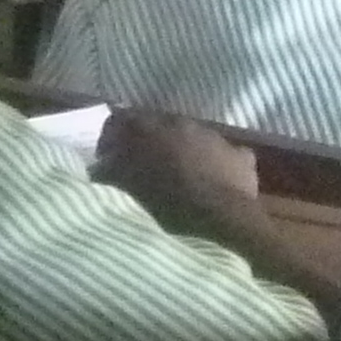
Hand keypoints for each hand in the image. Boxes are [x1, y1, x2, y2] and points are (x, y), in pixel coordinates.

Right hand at [99, 106, 264, 226]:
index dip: (111, 140)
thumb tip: (100, 169)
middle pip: (159, 127)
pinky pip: (227, 156)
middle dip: (150, 145)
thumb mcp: (128, 190)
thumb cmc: (165, 205)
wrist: (218, 220)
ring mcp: (214, 137)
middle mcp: (180, 123)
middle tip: (144, 172)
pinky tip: (215, 184)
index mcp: (148, 128)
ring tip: (181, 181)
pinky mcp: (241, 157)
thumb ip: (111, 173)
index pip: (120, 121)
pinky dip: (218, 166)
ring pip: (194, 138)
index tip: (107, 161)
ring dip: (185, 153)